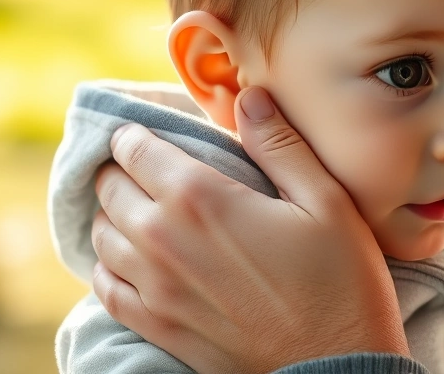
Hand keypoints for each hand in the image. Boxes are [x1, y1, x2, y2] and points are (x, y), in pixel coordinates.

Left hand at [90, 86, 409, 373]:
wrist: (337, 366)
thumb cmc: (341, 281)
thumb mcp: (327, 201)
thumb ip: (281, 144)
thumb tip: (251, 97)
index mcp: (202, 198)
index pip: (135, 148)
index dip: (137, 134)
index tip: (150, 133)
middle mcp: (164, 240)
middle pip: (110, 188)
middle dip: (123, 169)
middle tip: (148, 166)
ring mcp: (155, 289)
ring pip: (102, 235)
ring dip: (115, 214)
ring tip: (140, 207)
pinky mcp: (158, 327)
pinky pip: (105, 287)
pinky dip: (109, 264)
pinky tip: (132, 258)